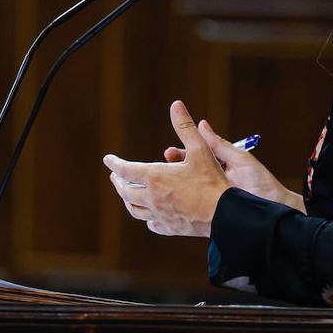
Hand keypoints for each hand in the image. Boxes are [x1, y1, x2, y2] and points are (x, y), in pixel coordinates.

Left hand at [102, 100, 231, 236]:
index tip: (107, 160)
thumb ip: (185, 127)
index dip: (115, 163)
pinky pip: (151, 224)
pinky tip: (149, 216)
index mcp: (155, 177)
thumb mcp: (200, 149)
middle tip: (115, 177)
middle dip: (118, 182)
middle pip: (126, 191)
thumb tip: (176, 105)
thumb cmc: (212, 181)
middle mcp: (152, 197)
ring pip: (134, 209)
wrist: (224, 215)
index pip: (125, 170)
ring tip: (127, 194)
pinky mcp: (169, 228)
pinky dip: (146, 217)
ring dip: (128, 200)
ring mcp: (159, 215)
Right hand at [164, 120, 304, 213]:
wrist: (276, 211)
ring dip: (174, 187)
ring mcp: (212, 199)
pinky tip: (169, 205)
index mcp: (220, 168)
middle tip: (162, 166)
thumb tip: (201, 124)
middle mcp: (214, 182)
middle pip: (188, 174)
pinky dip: (180, 205)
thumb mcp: (241, 160)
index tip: (168, 153)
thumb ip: (220, 144)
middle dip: (174, 169)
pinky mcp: (212, 215)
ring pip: (187, 191)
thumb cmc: (263, 184)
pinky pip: (193, 208)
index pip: (196, 158)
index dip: (181, 156)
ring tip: (161, 185)